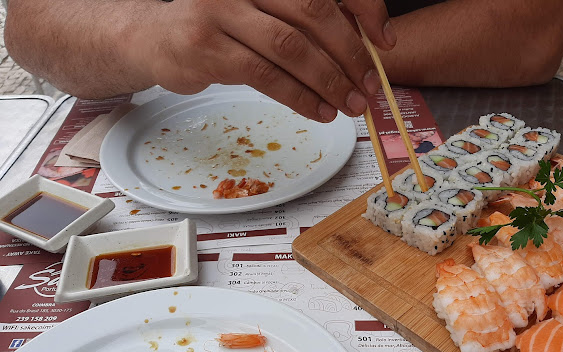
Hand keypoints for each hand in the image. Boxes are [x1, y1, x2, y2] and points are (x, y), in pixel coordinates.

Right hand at [130, 0, 395, 121]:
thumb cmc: (222, 26)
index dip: (366, 9)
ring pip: (291, 47)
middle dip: (351, 55)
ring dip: (329, 81)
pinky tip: (319, 111)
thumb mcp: (264, 13)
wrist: (157, 37)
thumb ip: (305, 23)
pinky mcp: (209, 47)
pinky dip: (300, 97)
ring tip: (350, 105)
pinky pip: (267, 75)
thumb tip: (362, 50)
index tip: (386, 43)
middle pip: (315, 12)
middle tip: (369, 87)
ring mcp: (223, 10)